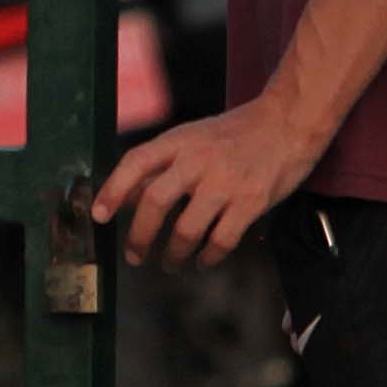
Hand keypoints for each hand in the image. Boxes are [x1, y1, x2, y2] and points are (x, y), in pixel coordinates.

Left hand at [85, 97, 317, 270]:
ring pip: (186, 229)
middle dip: (140, 236)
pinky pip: (221, 240)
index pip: (136, 163)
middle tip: (135, 255)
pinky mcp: (251, 202)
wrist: (287, 122)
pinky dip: (207, 257)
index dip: (113, 190)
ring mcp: (226, 182)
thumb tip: (125, 199)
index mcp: (180, 140)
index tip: (99, 216)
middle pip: (155, 202)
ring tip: (170, 264)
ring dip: (173, 255)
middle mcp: (199, 160)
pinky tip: (202, 261)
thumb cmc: (235, 134)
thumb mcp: (192, 138)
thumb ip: (160, 166)